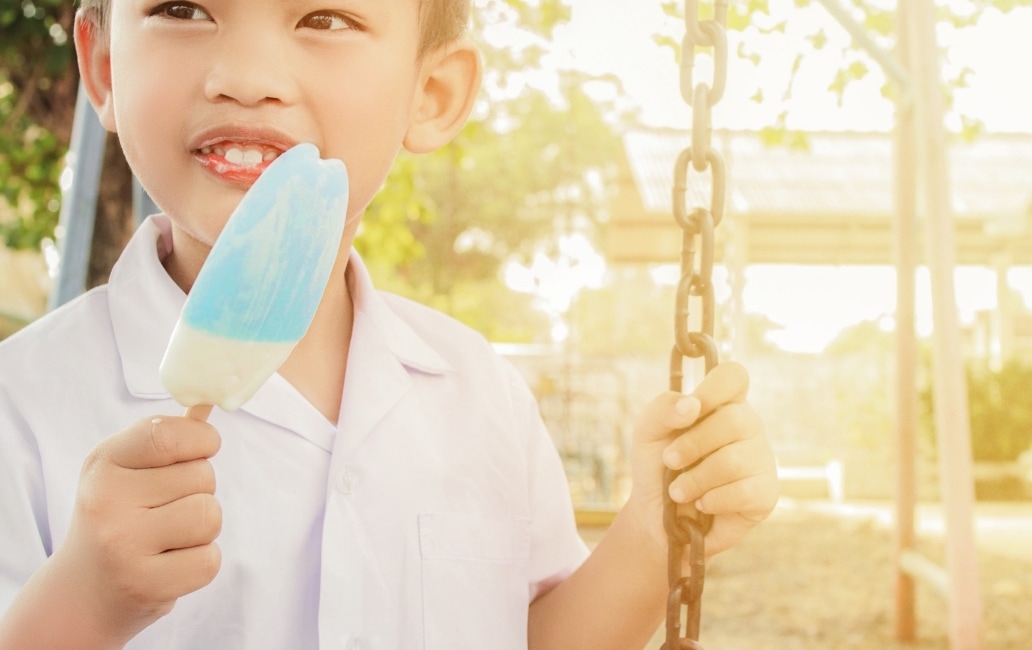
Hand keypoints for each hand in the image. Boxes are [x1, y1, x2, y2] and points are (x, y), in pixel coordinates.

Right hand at [50, 415, 221, 643]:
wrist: (81, 592)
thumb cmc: (118, 517)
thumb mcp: (126, 469)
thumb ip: (167, 437)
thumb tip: (206, 404)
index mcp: (103, 463)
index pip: (167, 434)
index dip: (201, 439)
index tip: (203, 448)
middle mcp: (105, 502)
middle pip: (202, 476)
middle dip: (200, 489)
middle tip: (166, 509)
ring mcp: (122, 546)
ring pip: (209, 516)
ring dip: (203, 527)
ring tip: (170, 536)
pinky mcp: (144, 584)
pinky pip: (209, 560)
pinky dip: (200, 562)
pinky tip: (170, 564)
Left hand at [628, 362, 777, 558]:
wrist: (658, 517)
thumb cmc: (657, 467)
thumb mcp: (648, 432)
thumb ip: (662, 409)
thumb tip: (691, 406)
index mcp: (722, 404)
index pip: (734, 376)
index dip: (713, 389)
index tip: (689, 411)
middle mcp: (748, 426)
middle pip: (734, 420)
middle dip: (693, 444)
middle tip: (670, 461)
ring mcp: (761, 459)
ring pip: (734, 460)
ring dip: (695, 479)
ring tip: (678, 491)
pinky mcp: (765, 493)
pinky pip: (742, 492)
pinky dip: (711, 500)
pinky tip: (702, 504)